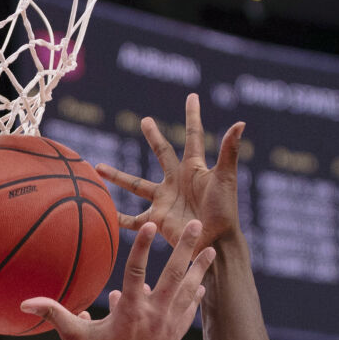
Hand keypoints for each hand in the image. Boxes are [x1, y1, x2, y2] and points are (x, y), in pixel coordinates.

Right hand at [27, 221, 214, 339]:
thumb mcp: (73, 338)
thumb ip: (52, 314)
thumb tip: (23, 303)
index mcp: (129, 312)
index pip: (136, 271)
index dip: (142, 246)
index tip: (151, 225)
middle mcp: (153, 316)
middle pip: (173, 274)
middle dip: (186, 248)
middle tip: (198, 224)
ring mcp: (166, 328)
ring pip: (187, 292)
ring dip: (200, 270)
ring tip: (212, 251)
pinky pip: (188, 313)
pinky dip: (194, 298)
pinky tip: (201, 285)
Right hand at [96, 93, 245, 249]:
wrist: (215, 243)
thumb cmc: (224, 211)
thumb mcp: (225, 179)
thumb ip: (229, 151)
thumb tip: (240, 122)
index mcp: (195, 169)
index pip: (193, 136)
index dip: (192, 116)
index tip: (192, 97)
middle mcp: (177, 182)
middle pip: (162, 154)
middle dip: (154, 137)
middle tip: (144, 120)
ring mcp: (165, 201)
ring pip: (136, 185)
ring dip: (117, 177)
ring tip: (98, 167)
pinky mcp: (157, 220)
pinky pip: (133, 220)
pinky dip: (118, 218)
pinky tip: (104, 212)